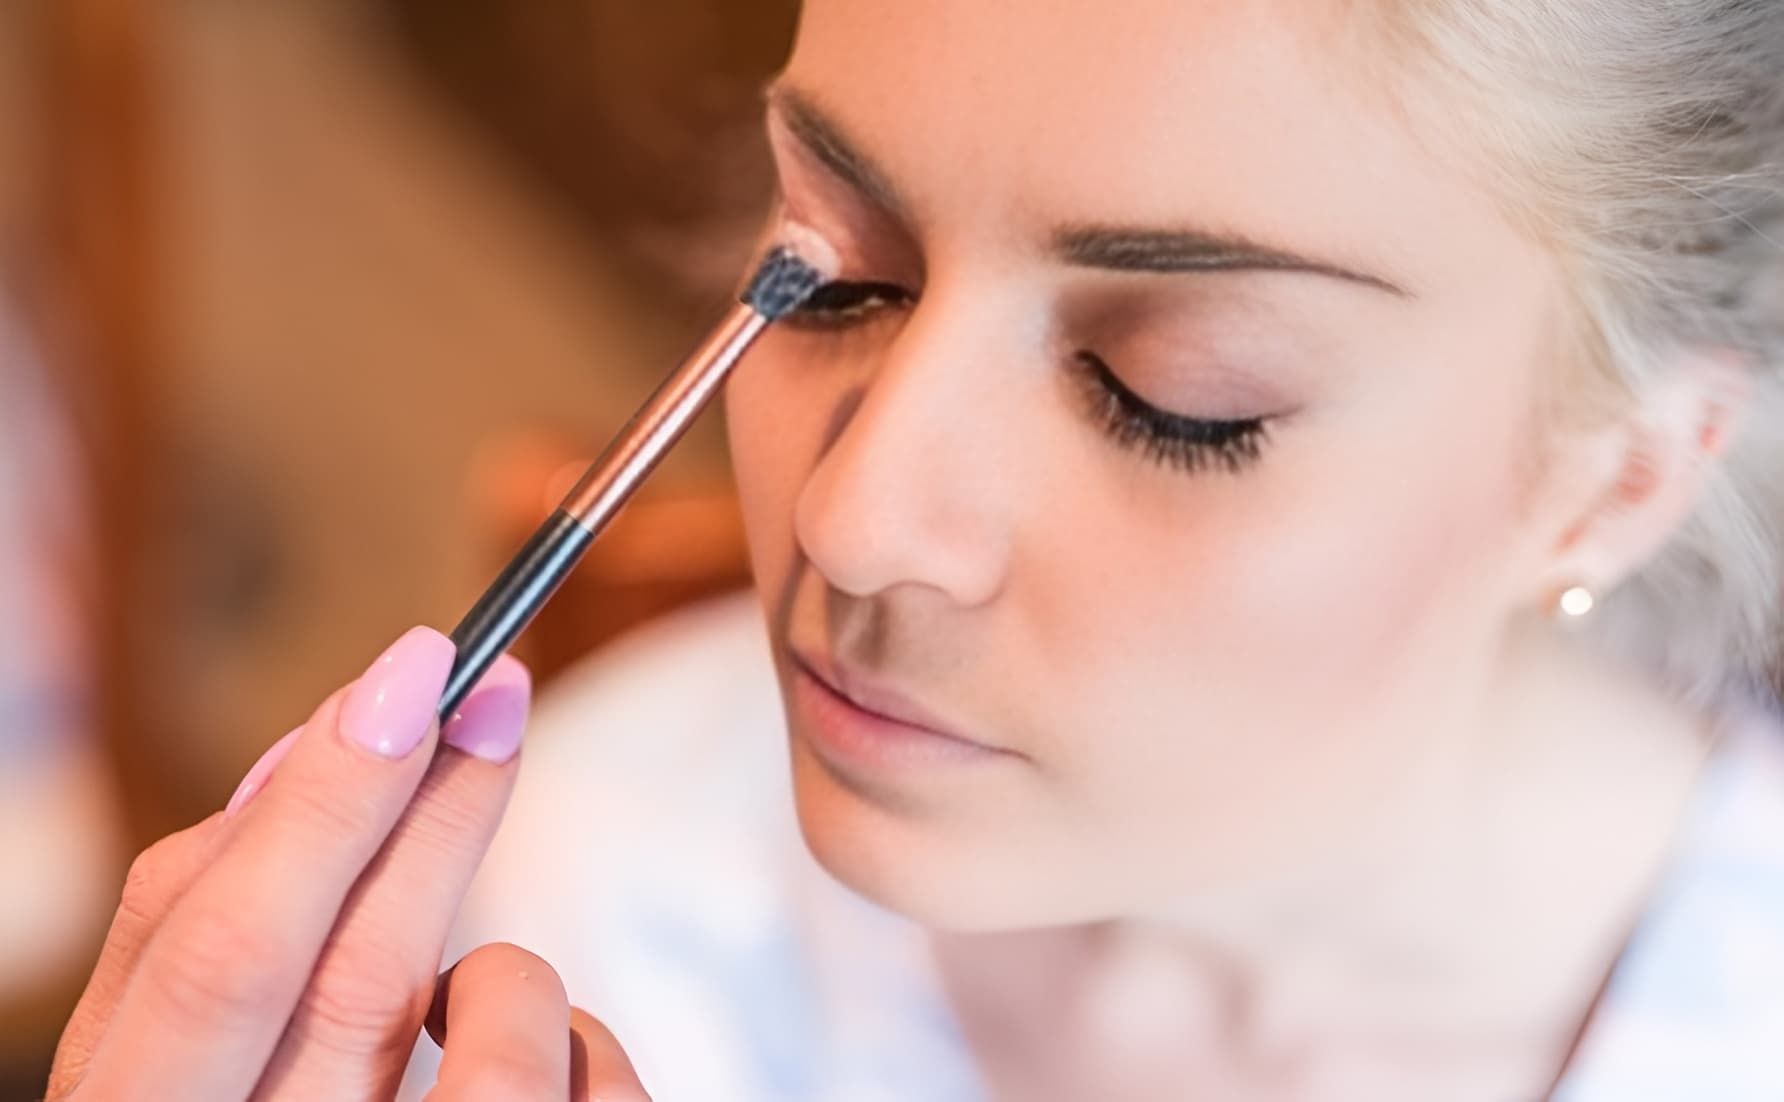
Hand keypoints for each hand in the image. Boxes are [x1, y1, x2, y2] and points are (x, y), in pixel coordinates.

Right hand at [45, 626, 649, 1100]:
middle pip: (346, 978)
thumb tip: (320, 760)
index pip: (208, 950)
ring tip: (488, 972)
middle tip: (494, 682)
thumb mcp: (187, 1074)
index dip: (313, 795)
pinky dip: (588, 1048)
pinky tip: (549, 1046)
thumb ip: (215, 947)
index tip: (407, 673)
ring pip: (490, 1052)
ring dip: (508, 971)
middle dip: (428, 809)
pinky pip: (585, 1100)